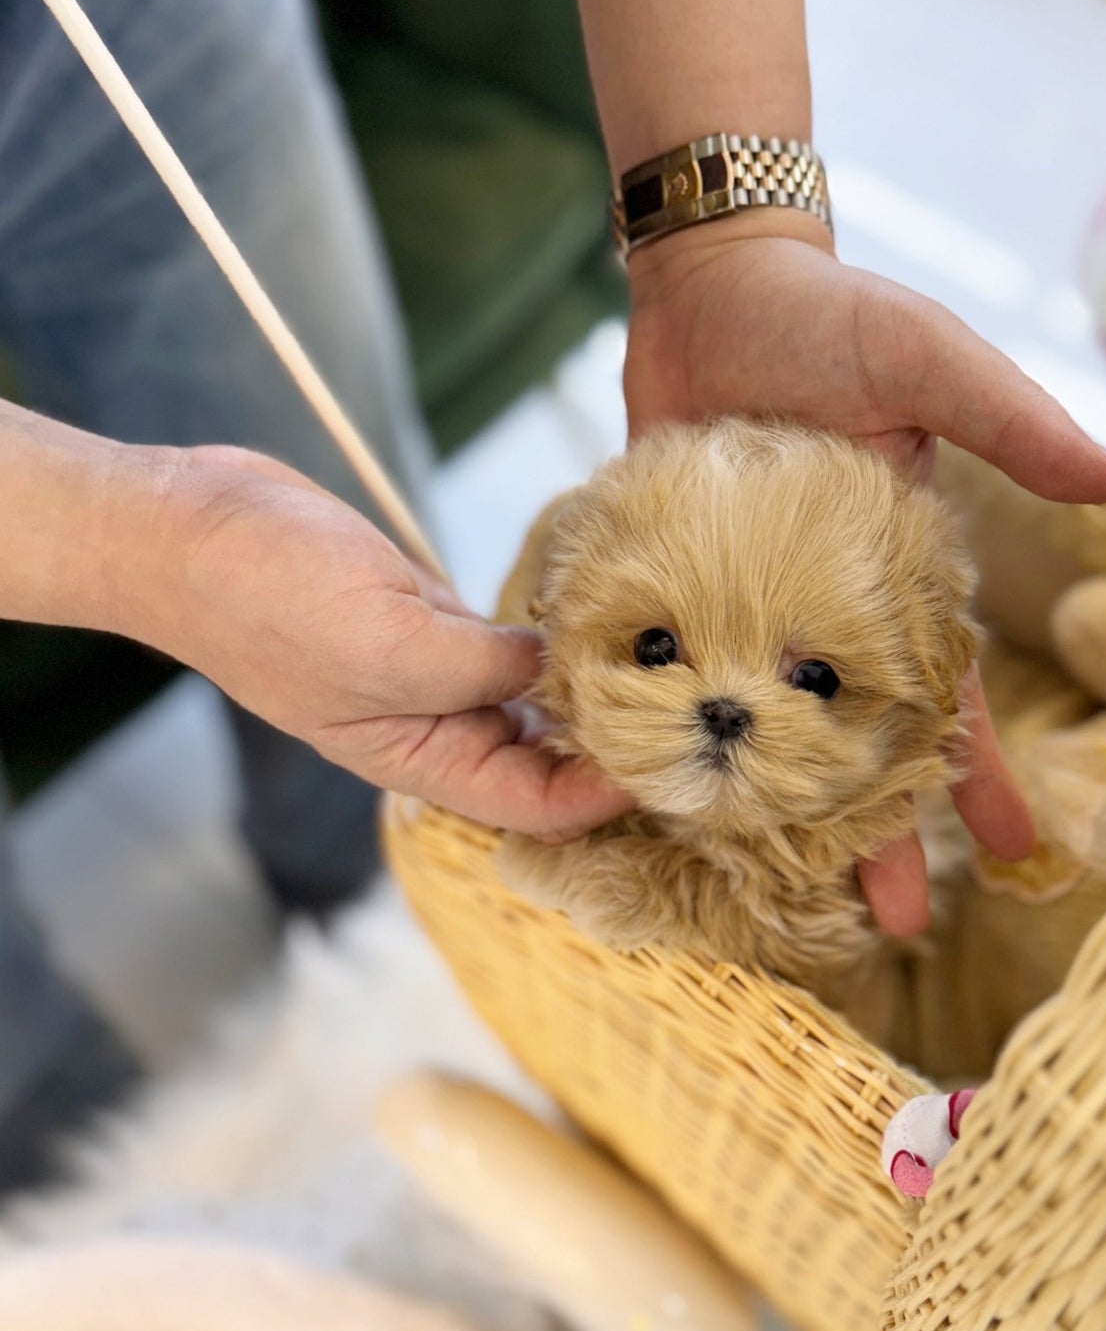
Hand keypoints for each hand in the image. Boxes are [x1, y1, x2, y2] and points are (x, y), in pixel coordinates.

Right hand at [143, 447, 631, 836]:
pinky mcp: (427, 614)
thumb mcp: (391, 643)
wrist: (187, 527)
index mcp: (419, 757)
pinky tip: (602, 609)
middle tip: (692, 709)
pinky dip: (553, 629)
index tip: (672, 761)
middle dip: (609, 744)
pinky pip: (509, 638)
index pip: (533, 804)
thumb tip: (564, 668)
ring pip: (532, 695)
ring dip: (588, 683)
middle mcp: (433, 724)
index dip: (604, 794)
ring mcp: (431, 669)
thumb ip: (485, 668)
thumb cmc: (267, 599)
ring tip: (664, 661)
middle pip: (544, 758)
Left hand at [624, 217, 1105, 934]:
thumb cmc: (828, 317)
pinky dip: (680, 739)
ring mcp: (748, 610)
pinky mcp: (676, 596)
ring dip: (778, 811)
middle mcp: (826, 612)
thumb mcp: (928, 361)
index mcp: (900, 580)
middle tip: (891, 920)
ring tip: (779, 894)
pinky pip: (682, 683)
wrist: (710, 288)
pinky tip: (668, 803)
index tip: (1010, 853)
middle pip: (857, 742)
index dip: (975, 772)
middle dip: (881, 827)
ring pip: (768, 733)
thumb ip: (1012, 421)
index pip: (948, 695)